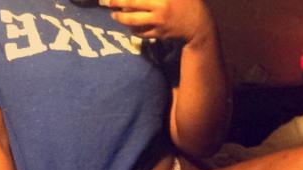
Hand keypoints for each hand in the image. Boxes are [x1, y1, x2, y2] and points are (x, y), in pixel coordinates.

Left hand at [101, 0, 215, 46]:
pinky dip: (132, 28)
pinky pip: (141, 32)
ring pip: (134, 20)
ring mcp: (159, 21)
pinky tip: (128, 25)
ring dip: (121, 18)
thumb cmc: (186, 2)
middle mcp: (160, 5)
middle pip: (132, 2)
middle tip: (104, 1)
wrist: (198, 25)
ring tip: (114, 15)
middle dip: (116, 1)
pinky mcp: (159, 33)